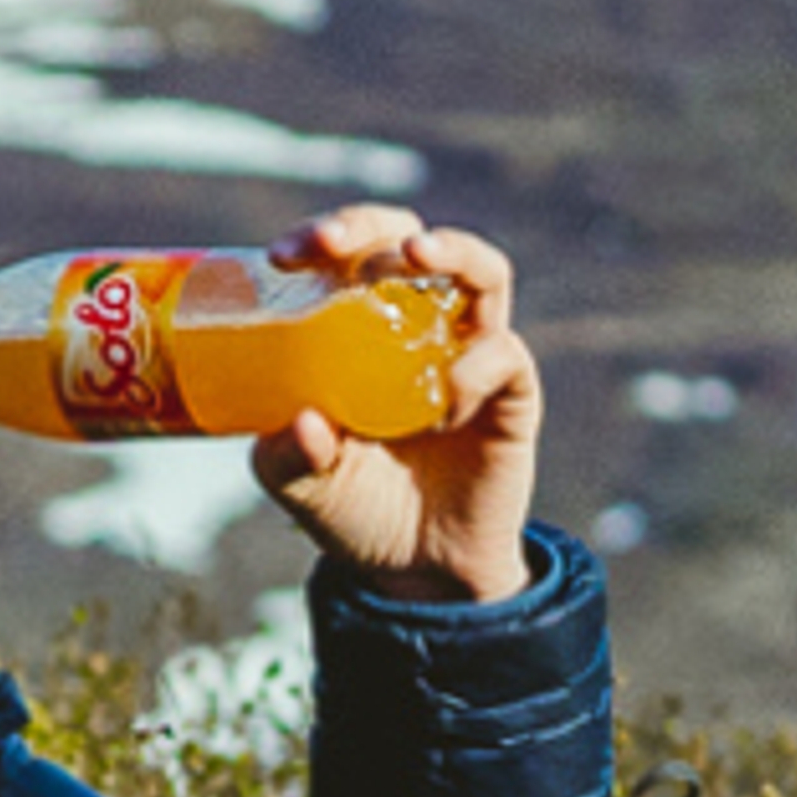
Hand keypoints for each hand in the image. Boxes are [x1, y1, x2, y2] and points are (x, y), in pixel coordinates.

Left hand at [253, 208, 541, 604]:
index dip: (320, 238)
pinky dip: (474, 366)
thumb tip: (303, 421)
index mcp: (363, 331)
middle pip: (412, 242)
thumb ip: (287, 458)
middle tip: (335, 243)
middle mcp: (421, 329)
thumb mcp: (301, 488)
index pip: (349, 257)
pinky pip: (505, 354)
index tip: (283, 256)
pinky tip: (444, 405)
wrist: (420, 572)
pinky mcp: (513, 395)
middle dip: (373, 225)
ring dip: (454, 251)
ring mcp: (471, 355)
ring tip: (418, 257)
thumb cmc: (355, 510)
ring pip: (483, 272)